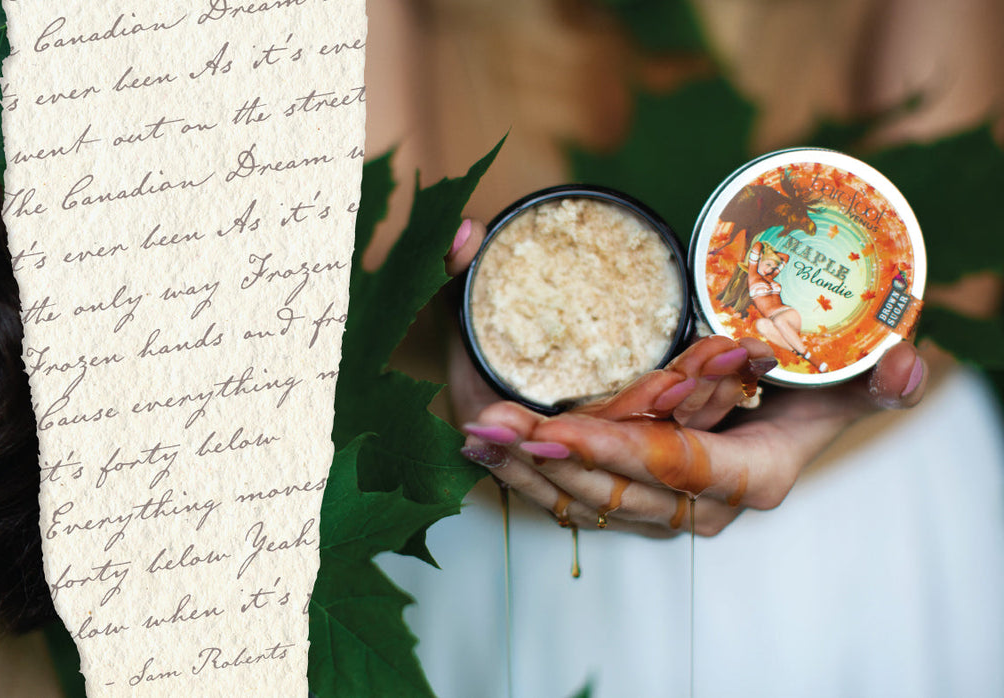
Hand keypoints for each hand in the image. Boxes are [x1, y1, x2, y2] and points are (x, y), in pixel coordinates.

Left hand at [445, 219, 927, 536]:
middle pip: (610, 489)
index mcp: (746, 478)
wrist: (782, 413)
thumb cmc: (808, 391)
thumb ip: (874, 379)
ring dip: (521, 467)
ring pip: (581, 498)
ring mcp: (658, 508)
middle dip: (546, 460)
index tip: (558, 430)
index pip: (673, 467)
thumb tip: (909, 365)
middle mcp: (697, 506)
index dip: (615, 452)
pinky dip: (525, 470)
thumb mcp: (843, 382)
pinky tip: (484, 442)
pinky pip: (570, 495)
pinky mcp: (627, 499)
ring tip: (474, 428)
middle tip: (491, 423)